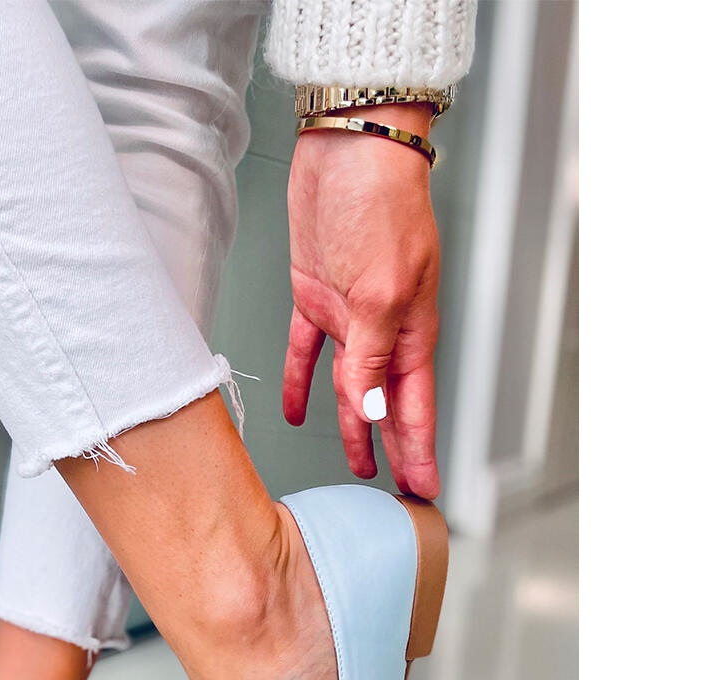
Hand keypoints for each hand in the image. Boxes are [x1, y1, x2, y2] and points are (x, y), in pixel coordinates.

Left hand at [283, 104, 440, 497]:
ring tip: (354, 462)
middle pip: (386, 405)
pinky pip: (306, 353)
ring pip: (348, 386)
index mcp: (409, 330)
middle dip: (392, 449)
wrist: (344, 149)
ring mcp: (348, 315)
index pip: (415, 407)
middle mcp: (381, 329)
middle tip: (393, 490)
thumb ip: (371, 358)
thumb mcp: (378, 292)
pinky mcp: (315, 297)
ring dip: (351, 425)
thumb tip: (375, 412)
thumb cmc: (379, 204)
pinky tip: (296, 411)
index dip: (417, 451)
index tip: (422, 490)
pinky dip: (300, 383)